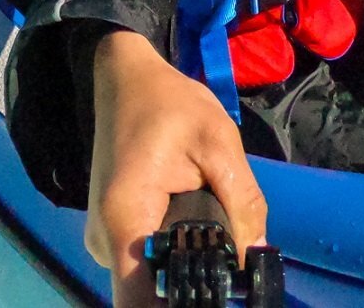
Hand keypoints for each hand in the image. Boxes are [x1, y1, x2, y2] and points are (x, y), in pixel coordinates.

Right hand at [86, 31, 267, 307]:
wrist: (125, 78)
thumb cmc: (168, 102)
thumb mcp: (218, 142)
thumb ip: (243, 202)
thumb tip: (258, 256)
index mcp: (126, 218)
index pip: (141, 301)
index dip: (185, 304)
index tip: (219, 296)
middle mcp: (105, 242)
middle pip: (154, 290)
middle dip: (197, 280)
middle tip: (235, 255)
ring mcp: (104, 241)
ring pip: (152, 276)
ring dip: (186, 263)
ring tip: (215, 227)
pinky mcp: (111, 235)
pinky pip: (146, 260)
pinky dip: (174, 252)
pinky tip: (194, 223)